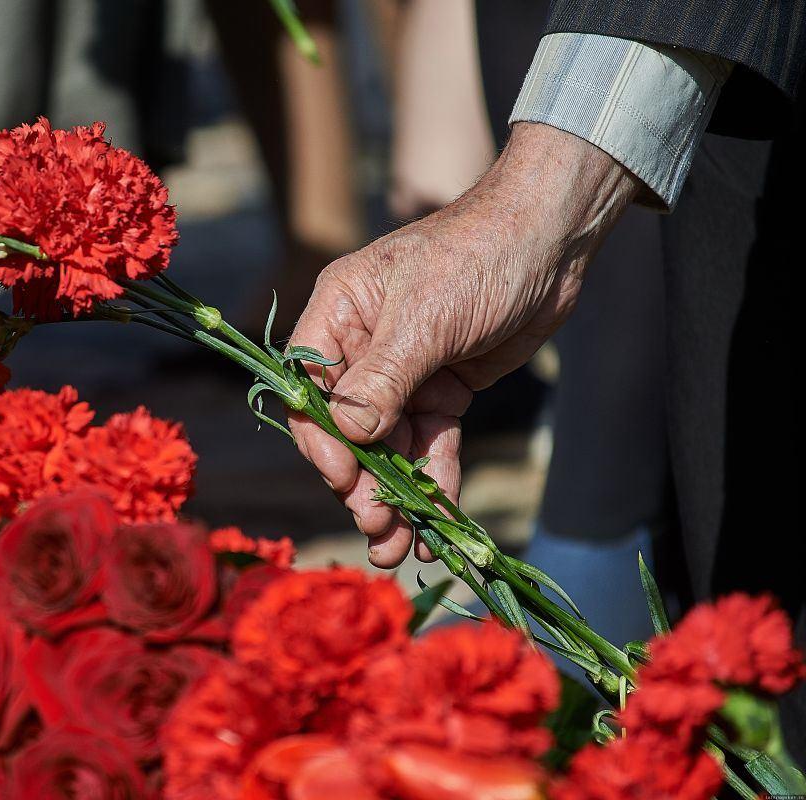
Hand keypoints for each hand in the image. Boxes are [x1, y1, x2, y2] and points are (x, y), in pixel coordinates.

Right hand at [288, 123, 640, 567]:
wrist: (552, 239)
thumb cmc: (478, 256)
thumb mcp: (425, 318)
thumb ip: (381, 382)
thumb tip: (346, 439)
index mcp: (338, 316)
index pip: (308, 391)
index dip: (322, 442)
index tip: (346, 482)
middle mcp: (362, 348)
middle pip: (348, 430)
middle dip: (361, 484)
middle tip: (378, 533)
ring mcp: (404, 372)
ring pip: (389, 446)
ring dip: (395, 496)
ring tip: (401, 549)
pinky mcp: (444, 390)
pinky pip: (431, 444)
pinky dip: (434, 482)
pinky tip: (440, 523)